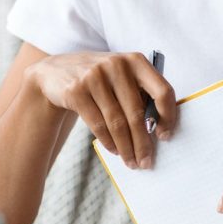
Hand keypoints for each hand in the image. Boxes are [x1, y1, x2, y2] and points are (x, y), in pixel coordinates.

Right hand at [28, 51, 175, 169]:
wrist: (55, 71)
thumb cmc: (100, 79)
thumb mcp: (121, 77)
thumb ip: (140, 94)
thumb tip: (157, 131)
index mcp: (136, 61)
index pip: (162, 91)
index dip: (168, 117)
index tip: (165, 136)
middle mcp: (117, 65)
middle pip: (137, 113)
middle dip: (143, 143)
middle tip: (147, 162)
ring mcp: (95, 76)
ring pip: (116, 122)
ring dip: (126, 147)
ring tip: (132, 162)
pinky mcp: (76, 90)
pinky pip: (98, 124)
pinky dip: (109, 142)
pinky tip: (114, 151)